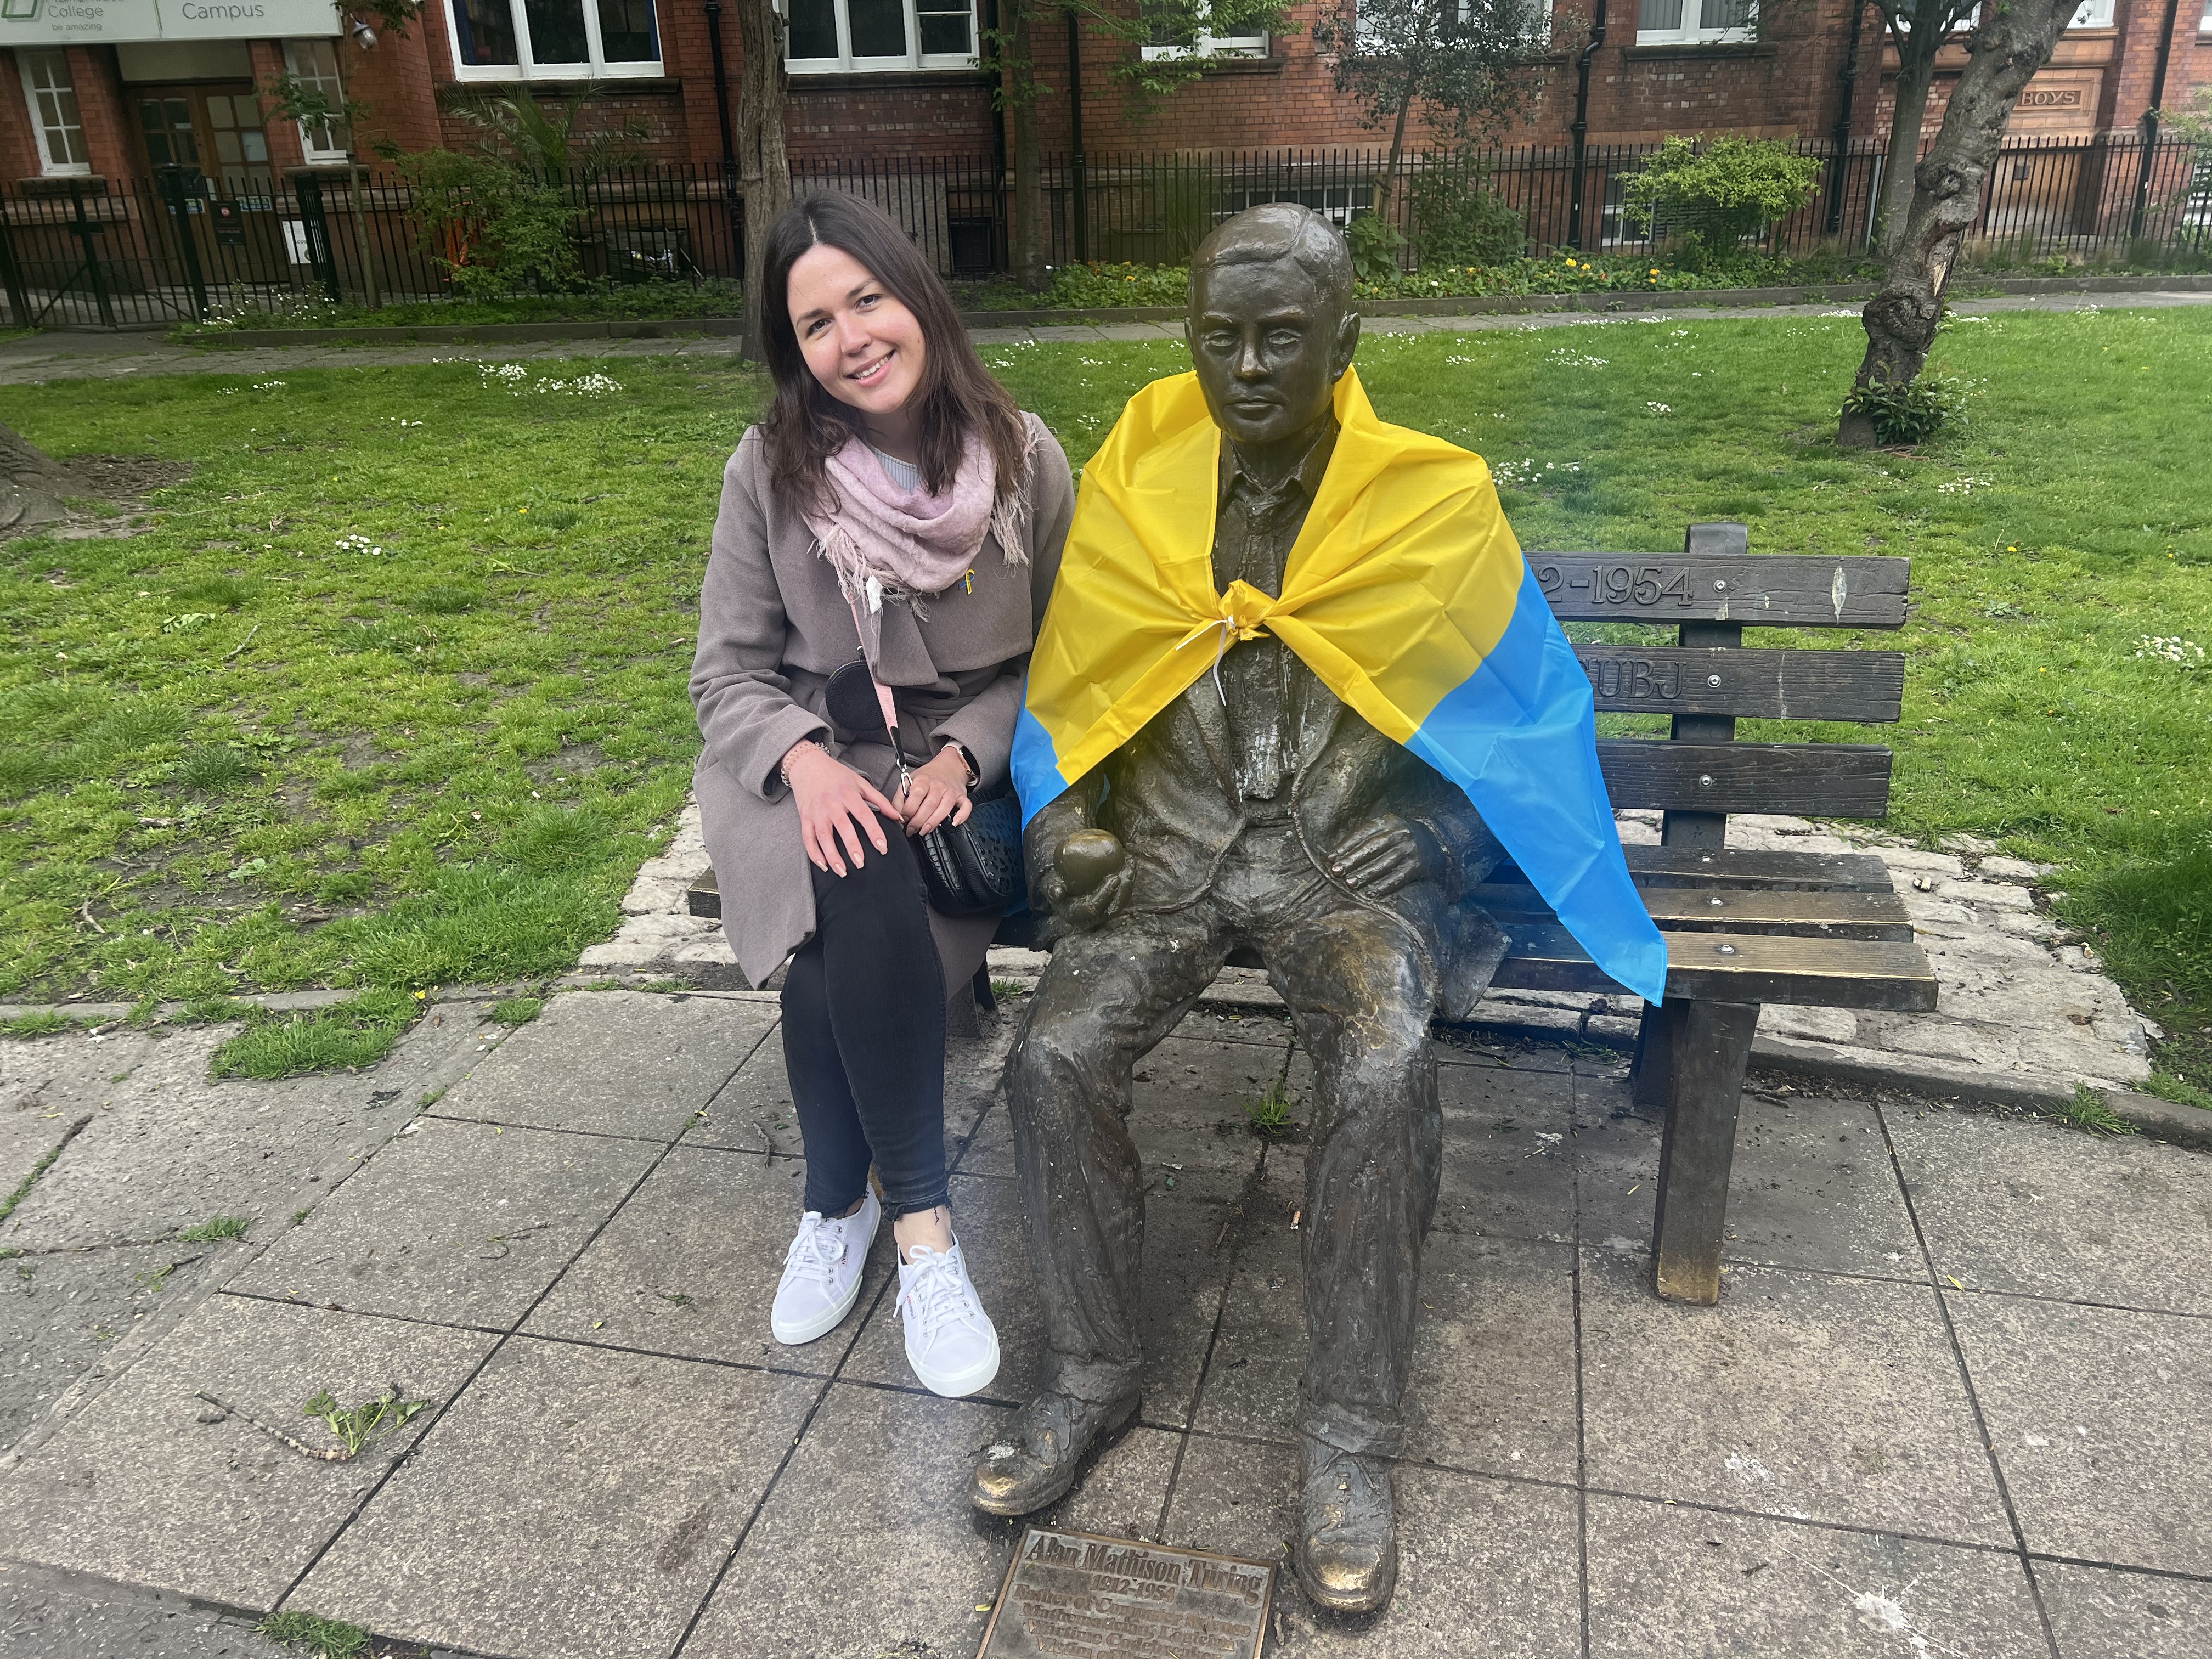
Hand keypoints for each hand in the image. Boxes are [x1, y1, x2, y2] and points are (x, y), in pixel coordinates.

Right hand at [785, 743, 896, 875]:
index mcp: (848, 794)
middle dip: (852, 846)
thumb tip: (896, 817)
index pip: (864, 814)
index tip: (882, 847)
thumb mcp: (860, 782)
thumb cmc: (836, 774)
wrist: (807, 765)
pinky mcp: (805, 817)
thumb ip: (879, 800)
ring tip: (842, 871)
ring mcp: (816, 811)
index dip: (874, 832)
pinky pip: (807, 838)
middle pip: (842, 827)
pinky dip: (814, 853)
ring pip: (823, 836)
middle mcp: (831, 803)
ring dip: (832, 855)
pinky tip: (823, 865)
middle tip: (861, 863)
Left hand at [898, 746, 972, 835]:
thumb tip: (896, 815)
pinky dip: (962, 816)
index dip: (908, 810)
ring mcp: (951, 791)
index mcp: (923, 780)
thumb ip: (899, 798)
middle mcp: (938, 785)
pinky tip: (953, 823)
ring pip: (945, 808)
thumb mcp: (908, 782)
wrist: (948, 766)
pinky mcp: (962, 797)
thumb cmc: (927, 777)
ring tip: (924, 830)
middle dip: (918, 821)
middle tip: (911, 829)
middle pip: (929, 805)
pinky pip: (966, 807)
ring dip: (933, 822)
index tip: (903, 820)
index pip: (916, 795)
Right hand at [1041, 863, 1127, 933]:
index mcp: (1074, 915)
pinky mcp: (1110, 907)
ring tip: (1132, 867)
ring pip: (1120, 905)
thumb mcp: (1049, 884)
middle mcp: (1089, 919)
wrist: (1063, 883)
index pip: (1092, 908)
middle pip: (1111, 910)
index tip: (1114, 877)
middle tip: (1128, 871)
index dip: (1105, 895)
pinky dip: (1129, 883)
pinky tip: (1132, 867)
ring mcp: (1101, 914)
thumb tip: (1057, 892)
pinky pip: (1123, 898)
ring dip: (1129, 887)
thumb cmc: (1056, 882)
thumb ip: (1051, 888)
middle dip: (1123, 891)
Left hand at [1326, 815, 1434, 895]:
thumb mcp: (1386, 830)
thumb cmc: (1400, 838)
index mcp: (1389, 822)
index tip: (1330, 858)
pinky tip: (1371, 893)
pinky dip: (1383, 886)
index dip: (1345, 846)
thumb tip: (1335, 856)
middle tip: (1336, 872)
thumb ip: (1365, 838)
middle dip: (1352, 861)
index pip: (1363, 833)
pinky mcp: (1418, 865)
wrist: (1435, 842)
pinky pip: (1398, 877)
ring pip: (1384, 863)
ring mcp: (1410, 849)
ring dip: (1365, 875)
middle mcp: (1400, 833)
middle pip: (1372, 848)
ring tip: (1350, 883)